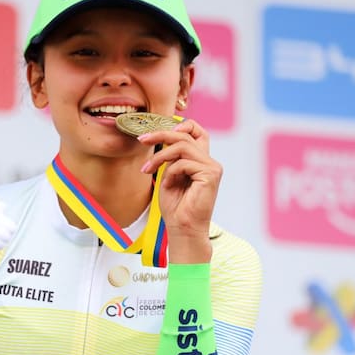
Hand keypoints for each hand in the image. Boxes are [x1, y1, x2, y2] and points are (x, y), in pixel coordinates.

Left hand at [137, 119, 221, 263]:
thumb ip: (172, 157)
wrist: (182, 229)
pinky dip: (170, 172)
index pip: (197, 132)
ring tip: (147, 169)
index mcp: (201, 161)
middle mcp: (210, 162)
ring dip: (160, 156)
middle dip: (161, 134)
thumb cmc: (176, 207)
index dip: (179, 126)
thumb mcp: (169, 175)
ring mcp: (212, 168)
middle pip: (186, 135)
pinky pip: (183, 163)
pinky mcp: (211, 175)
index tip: (157, 134)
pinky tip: (167, 185)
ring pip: (182, 146)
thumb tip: (164, 137)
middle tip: (142, 139)